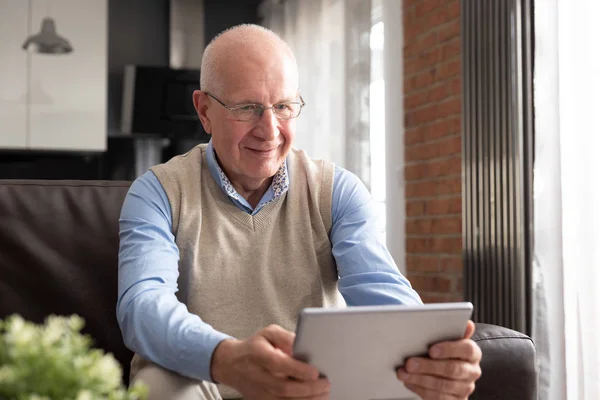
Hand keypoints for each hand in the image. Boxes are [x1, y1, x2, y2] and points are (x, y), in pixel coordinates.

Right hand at [210, 324, 330, 399]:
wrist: (231, 364)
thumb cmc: (256, 346)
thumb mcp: (269, 333)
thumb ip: (286, 337)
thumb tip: (304, 344)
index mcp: (258, 354)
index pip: (278, 364)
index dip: (297, 369)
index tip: (315, 372)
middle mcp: (256, 376)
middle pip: (283, 388)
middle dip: (308, 388)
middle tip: (326, 384)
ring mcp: (257, 392)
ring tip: (324, 394)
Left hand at [396, 320, 481, 398]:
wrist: (444, 371)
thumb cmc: (443, 350)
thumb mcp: (446, 338)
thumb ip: (452, 330)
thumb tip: (467, 323)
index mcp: (473, 352)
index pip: (467, 349)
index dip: (449, 349)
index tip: (431, 349)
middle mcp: (472, 371)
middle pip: (452, 369)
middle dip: (428, 366)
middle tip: (409, 363)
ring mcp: (465, 388)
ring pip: (443, 386)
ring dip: (420, 379)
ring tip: (403, 372)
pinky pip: (438, 398)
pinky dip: (421, 390)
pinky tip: (409, 382)